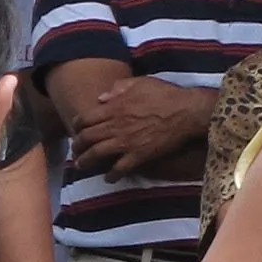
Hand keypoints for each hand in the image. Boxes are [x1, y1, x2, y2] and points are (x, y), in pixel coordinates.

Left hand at [67, 77, 202, 171]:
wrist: (186, 112)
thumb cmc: (166, 94)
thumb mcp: (141, 82)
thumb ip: (119, 88)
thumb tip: (102, 97)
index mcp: (115, 107)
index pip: (86, 117)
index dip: (77, 124)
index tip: (76, 128)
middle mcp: (116, 125)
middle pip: (87, 138)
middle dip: (77, 145)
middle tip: (75, 150)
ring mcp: (126, 142)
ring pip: (97, 154)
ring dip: (86, 161)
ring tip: (81, 166)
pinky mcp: (139, 156)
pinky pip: (120, 168)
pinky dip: (111, 175)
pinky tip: (108, 178)